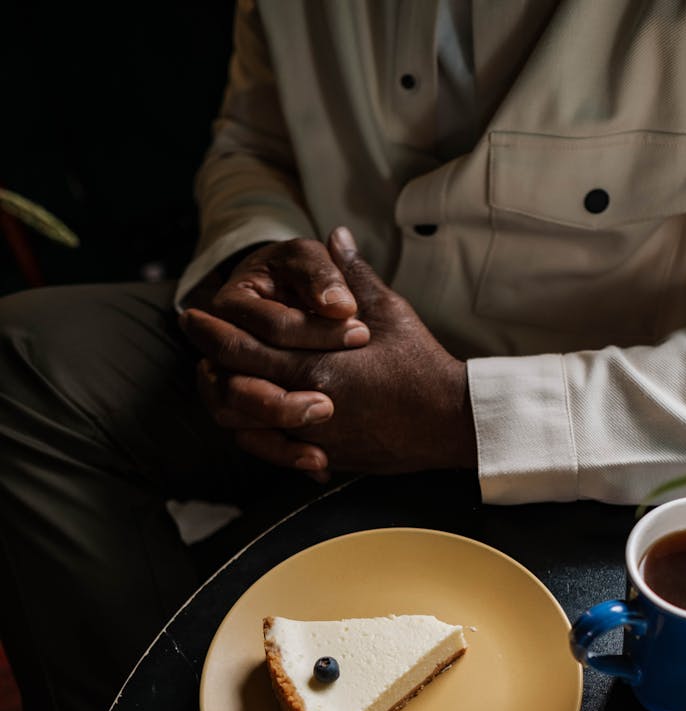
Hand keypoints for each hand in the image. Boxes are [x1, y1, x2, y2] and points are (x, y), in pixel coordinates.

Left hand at [181, 227, 476, 474]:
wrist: (448, 422)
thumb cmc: (421, 365)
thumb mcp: (389, 313)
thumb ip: (353, 276)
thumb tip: (335, 236)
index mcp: (317, 366)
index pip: (246, 349)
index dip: (214, 333)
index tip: (194, 316)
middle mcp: (307, 406)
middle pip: (236, 388)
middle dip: (209, 362)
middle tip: (195, 344)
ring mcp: (314, 438)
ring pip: (247, 425)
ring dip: (228, 401)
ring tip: (218, 379)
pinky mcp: (326, 458)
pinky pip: (276, 450)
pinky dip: (258, 434)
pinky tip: (253, 417)